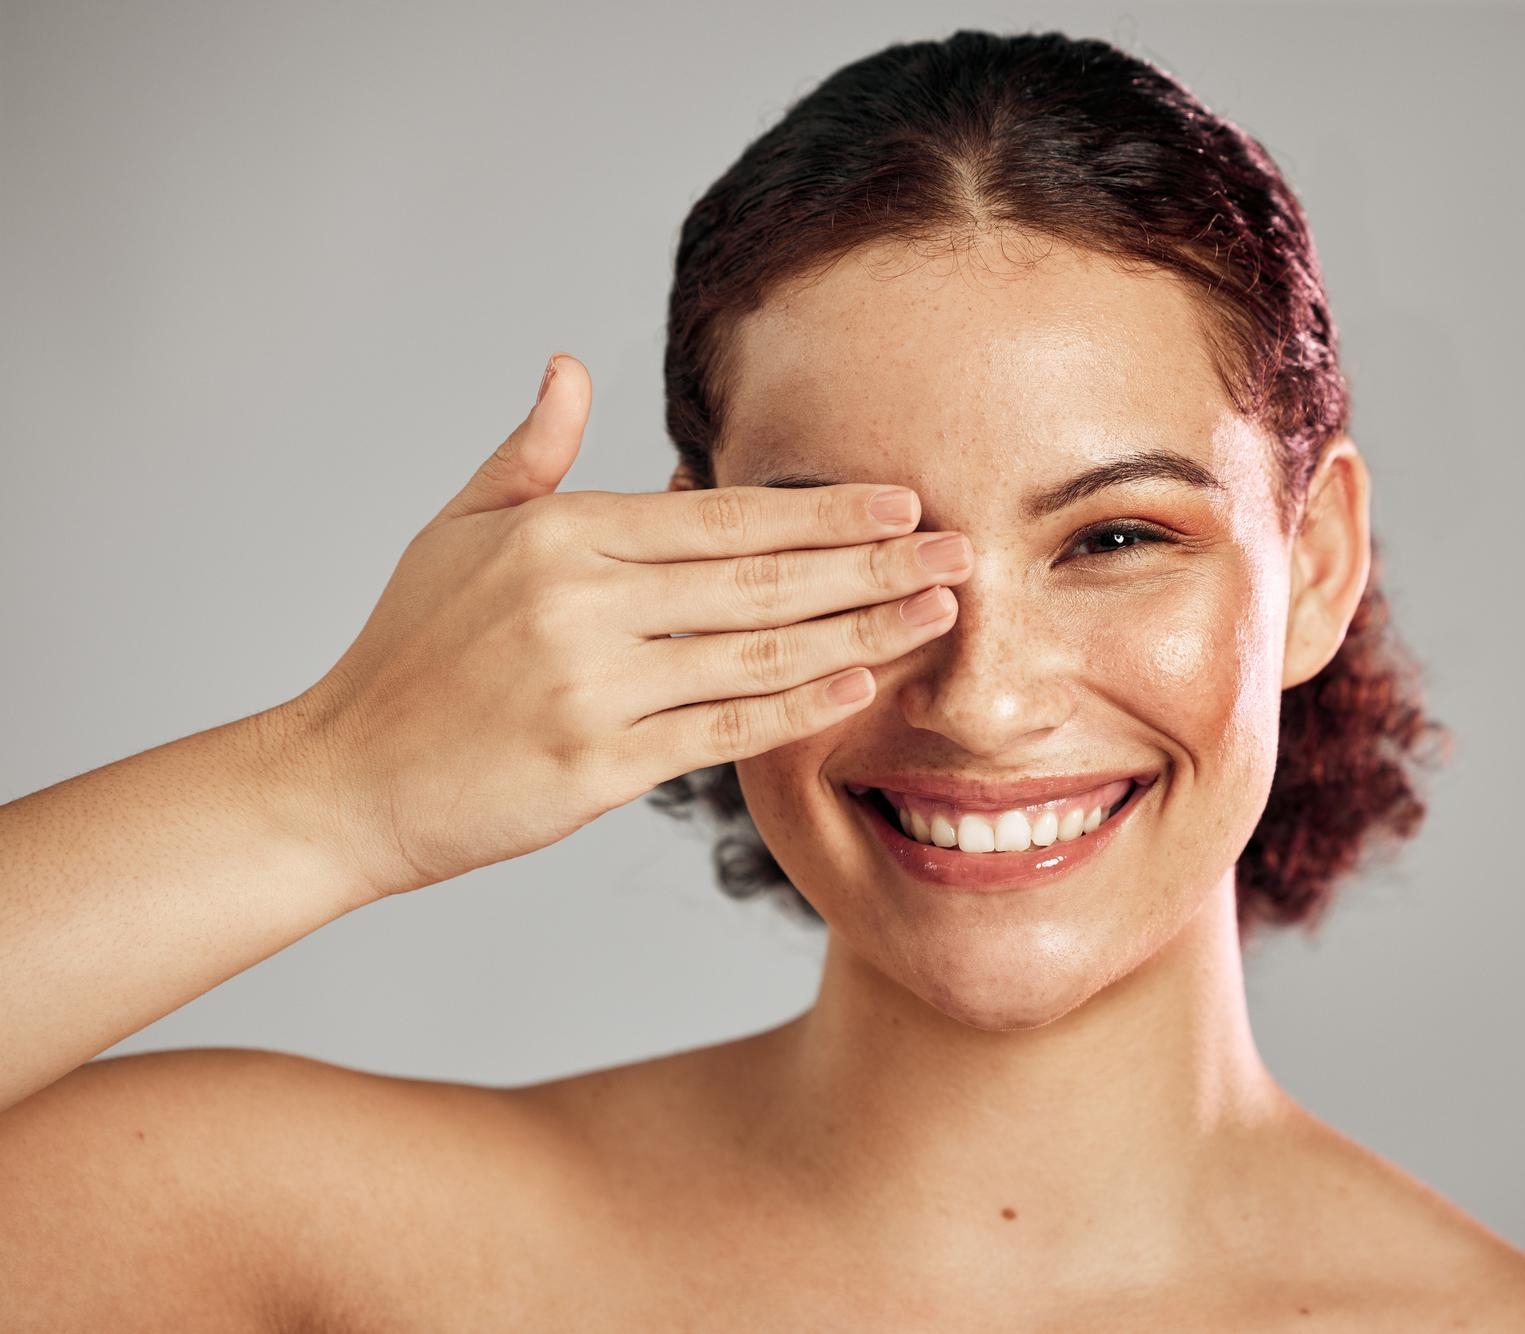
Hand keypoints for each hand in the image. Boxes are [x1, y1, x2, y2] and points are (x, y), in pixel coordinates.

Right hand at [281, 353, 968, 898]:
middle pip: (760, 580)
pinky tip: (863, 685)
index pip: (721, 517)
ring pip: (757, 654)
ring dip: (862, 631)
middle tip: (960, 549)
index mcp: (559, 536)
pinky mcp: (596, 769)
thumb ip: (530, 456)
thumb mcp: (455, 534)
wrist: (342, 778)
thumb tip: (569, 368)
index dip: (823, 510)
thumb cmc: (405, 654)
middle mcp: (580, 604)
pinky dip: (799, 709)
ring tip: (938, 612)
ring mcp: (590, 688)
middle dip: (872, 564)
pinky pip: (722, 732)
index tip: (902, 500)